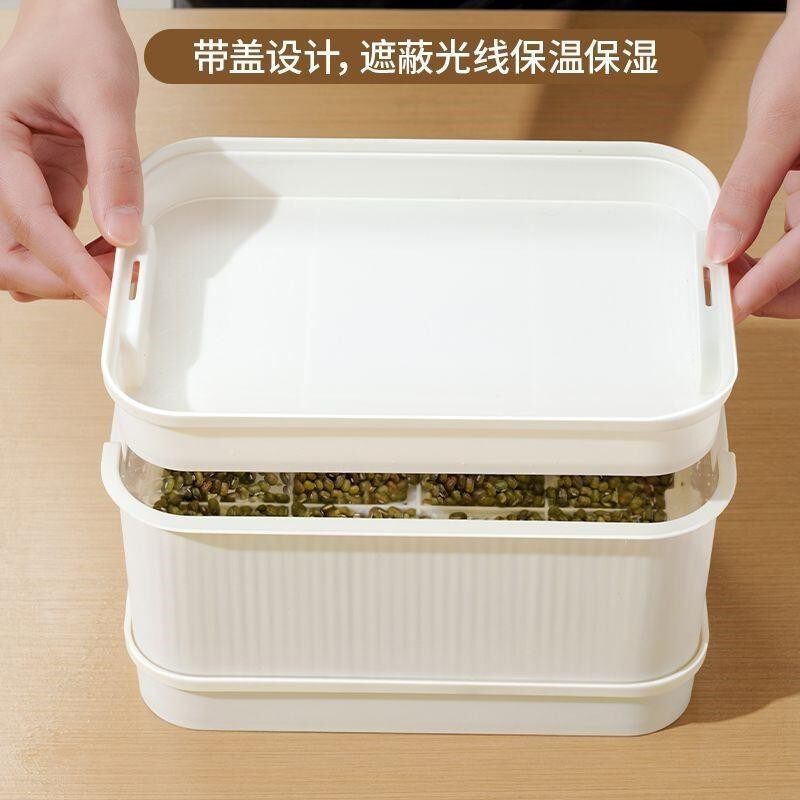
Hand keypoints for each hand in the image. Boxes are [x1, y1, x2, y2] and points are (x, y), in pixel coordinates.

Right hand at [0, 0, 139, 313]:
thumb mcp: (106, 99)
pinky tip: (116, 254)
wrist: (73, 19)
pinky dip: (82, 256)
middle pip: (8, 251)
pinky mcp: (43, 187)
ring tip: (120, 269)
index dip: (68, 265)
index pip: (27, 218)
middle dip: (57, 278)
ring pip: (26, 251)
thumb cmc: (78, 41)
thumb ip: (116, 167)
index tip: (104, 294)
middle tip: (112, 290)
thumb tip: (125, 231)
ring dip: (68, 273)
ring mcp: (18, 181)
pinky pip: (53, 236)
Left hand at [707, 5, 799, 321]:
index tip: (729, 312)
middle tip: (720, 293)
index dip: (765, 292)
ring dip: (768, 277)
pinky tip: (739, 249)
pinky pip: (798, 239)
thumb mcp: (780, 123)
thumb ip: (750, 190)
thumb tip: (720, 248)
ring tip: (722, 273)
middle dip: (770, 293)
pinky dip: (771, 255)